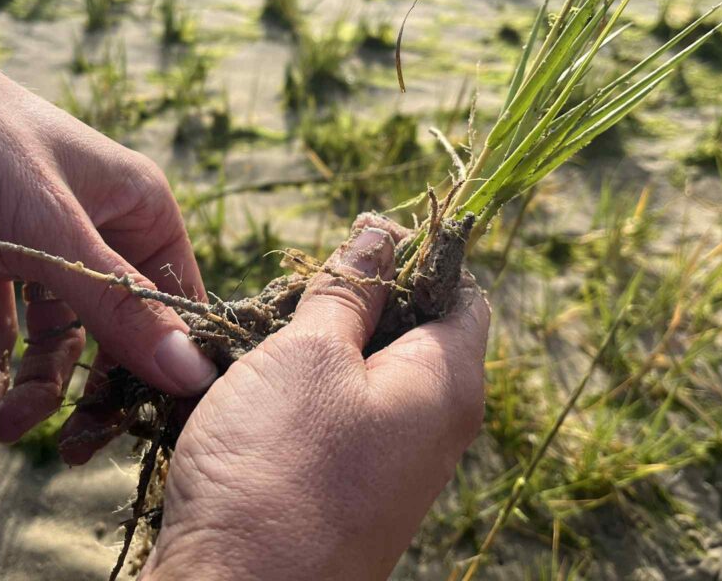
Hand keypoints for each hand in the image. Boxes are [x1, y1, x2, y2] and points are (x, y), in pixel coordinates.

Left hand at [0, 0, 216, 443]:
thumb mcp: (51, 231)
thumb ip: (121, 307)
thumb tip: (194, 376)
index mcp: (138, 207)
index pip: (176, 303)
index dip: (165, 367)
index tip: (146, 431)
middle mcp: (97, 226)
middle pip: (116, 330)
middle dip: (90, 390)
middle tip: (68, 450)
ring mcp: (38, 243)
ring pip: (55, 336)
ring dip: (32, 388)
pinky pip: (0, 326)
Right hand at [142, 215, 490, 579]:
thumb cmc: (278, 470)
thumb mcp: (308, 355)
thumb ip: (349, 289)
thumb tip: (382, 232)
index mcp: (448, 384)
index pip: (462, 291)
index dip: (416, 254)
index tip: (357, 240)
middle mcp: (435, 426)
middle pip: (414, 328)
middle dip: (358, 298)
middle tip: (297, 292)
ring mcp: (394, 463)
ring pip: (369, 371)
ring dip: (320, 345)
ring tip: (267, 341)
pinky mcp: (352, 488)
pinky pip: (342, 415)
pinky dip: (306, 390)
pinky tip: (259, 390)